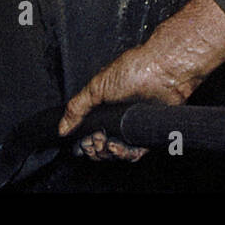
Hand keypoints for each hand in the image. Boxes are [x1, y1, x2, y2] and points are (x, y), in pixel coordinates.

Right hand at [58, 45, 186, 160]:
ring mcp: (133, 126)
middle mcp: (119, 118)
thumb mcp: (96, 87)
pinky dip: (126, 154)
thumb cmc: (135, 70)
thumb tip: (61, 127)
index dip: (84, 141)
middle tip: (95, 140)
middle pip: (102, 146)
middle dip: (94, 148)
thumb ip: (77, 107)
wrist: (163, 72)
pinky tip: (118, 147)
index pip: (90, 133)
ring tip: (107, 143)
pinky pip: (136, 152)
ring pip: (118, 152)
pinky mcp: (148, 132)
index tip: (83, 141)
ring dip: (109, 153)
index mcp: (105, 107)